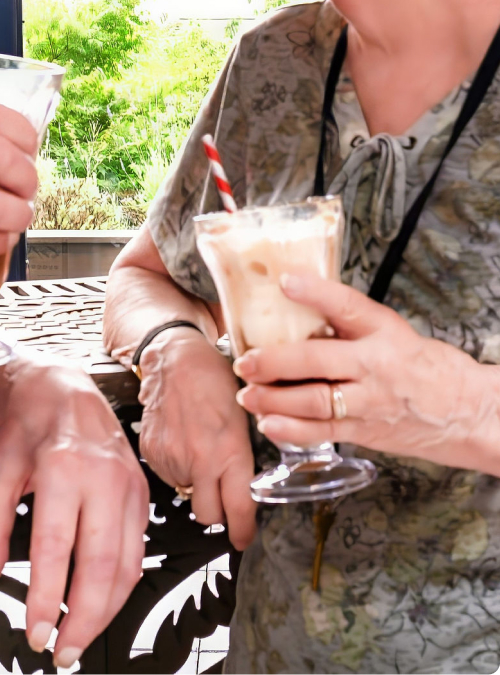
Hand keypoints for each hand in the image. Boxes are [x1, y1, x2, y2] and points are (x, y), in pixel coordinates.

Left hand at [0, 360, 148, 667]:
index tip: (35, 632)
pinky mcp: (142, 494)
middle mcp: (103, 476)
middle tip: (61, 651)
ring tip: (80, 639)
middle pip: (101, 564)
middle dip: (84, 619)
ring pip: (127, 564)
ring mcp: (129, 485)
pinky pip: (138, 551)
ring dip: (107, 611)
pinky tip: (102, 604)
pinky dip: (122, 586)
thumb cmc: (28, 428)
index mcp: (63, 466)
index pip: (56, 548)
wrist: (63, 390)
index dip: (47, 599)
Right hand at [136, 329, 256, 549]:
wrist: (175, 358)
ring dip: (194, 484)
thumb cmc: (214, 379)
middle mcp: (199, 460)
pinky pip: (167, 476)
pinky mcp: (151, 452)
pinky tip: (182, 443)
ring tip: (199, 452)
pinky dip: (176, 468)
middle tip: (221, 494)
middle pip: (208, 515)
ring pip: (186, 494)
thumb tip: (251, 488)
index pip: (238, 510)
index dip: (244, 531)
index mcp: (230, 451)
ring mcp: (172, 457)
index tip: (244, 538)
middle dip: (217, 511)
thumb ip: (246, 455)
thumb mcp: (246, 416)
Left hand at [234, 273, 492, 468]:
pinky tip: (268, 424)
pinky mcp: (367, 432)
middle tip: (245, 361)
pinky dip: (293, 430)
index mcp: (383, 332)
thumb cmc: (424, 366)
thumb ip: (349, 321)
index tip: (285, 281)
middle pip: (319, 360)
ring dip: (274, 400)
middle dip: (275, 362)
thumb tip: (297, 298)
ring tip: (247, 394)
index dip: (315, 291)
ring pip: (315, 401)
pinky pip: (325, 432)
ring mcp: (370, 402)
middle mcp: (375, 366)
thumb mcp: (393, 331)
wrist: (468, 413)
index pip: (348, 306)